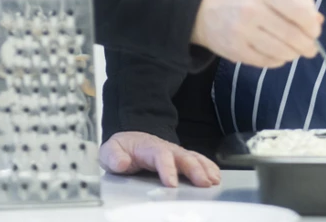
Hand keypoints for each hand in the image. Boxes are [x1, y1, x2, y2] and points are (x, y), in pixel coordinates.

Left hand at [99, 131, 220, 187]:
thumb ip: (113, 156)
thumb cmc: (122, 149)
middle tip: (203, 183)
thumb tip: (121, 163)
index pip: (160, 154)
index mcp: (147, 146)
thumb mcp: (110, 150)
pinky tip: (215, 176)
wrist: (129, 142)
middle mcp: (164, 148)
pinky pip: (197, 160)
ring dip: (204, 168)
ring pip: (192, 157)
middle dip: (194, 168)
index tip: (172, 184)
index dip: (167, 168)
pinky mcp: (180, 160)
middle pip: (182, 155)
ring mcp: (174, 153)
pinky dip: (208, 166)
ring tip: (213, 180)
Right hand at [192, 0, 322, 67]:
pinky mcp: (236, 51)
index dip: (313, 26)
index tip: (314, 30)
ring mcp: (243, 32)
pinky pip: (268, 62)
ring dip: (293, 54)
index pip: (301, 12)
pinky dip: (277, 60)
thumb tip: (318, 21)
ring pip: (283, 52)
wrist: (202, 10)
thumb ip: (294, 1)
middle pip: (294, 36)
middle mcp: (253, 10)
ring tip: (291, 49)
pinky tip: (274, 52)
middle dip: (308, 45)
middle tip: (309, 47)